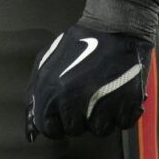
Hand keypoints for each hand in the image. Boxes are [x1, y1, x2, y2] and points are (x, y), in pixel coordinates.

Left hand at [25, 23, 152, 139]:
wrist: (115, 26)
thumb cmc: (80, 43)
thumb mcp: (46, 62)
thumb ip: (37, 93)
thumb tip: (32, 125)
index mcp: (52, 91)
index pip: (48, 128)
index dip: (57, 124)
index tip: (64, 117)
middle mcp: (75, 100)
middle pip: (75, 130)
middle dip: (80, 118)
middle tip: (87, 97)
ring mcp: (101, 104)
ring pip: (100, 131)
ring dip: (102, 117)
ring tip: (104, 93)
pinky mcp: (126, 104)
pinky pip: (123, 124)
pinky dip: (123, 112)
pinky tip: (119, 94)